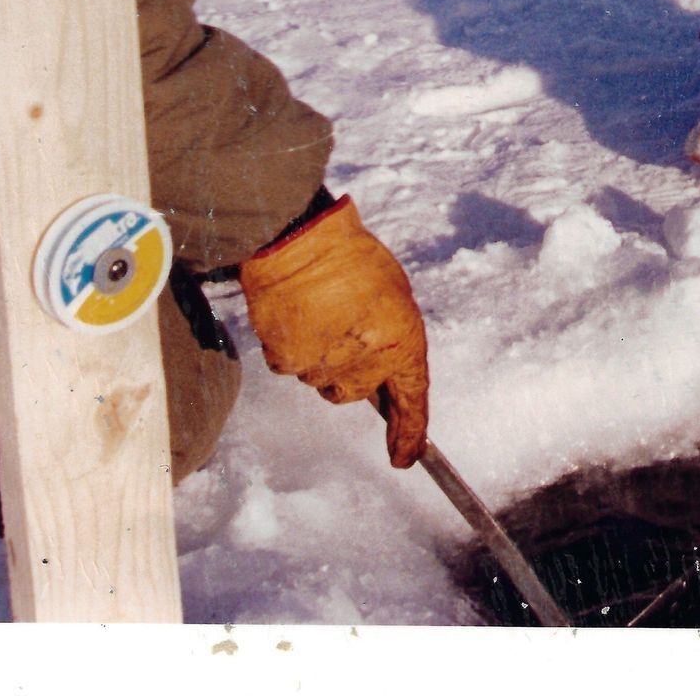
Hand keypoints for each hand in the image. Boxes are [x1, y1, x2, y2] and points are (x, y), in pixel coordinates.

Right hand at [238, 196, 429, 467]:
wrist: (300, 240)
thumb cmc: (352, 259)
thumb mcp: (392, 295)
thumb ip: (392, 339)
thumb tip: (382, 378)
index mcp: (403, 341)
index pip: (412, 400)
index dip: (410, 434)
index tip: (406, 458)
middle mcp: (366, 363)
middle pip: (355, 393)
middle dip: (351, 371)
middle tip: (342, 332)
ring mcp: (324, 366)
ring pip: (322, 380)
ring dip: (322, 357)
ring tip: (319, 312)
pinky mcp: (288, 362)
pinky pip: (293, 366)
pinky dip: (294, 348)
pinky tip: (295, 317)